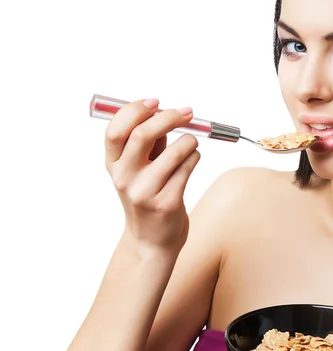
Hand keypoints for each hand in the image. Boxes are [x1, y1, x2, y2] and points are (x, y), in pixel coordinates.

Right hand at [104, 98, 199, 250]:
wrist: (151, 240)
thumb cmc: (148, 196)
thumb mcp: (138, 169)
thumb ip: (147, 142)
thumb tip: (164, 111)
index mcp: (113, 164)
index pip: (116, 130)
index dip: (135, 110)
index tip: (155, 102)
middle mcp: (124, 178)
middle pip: (142, 135)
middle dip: (169, 118)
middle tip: (187, 113)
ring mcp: (145, 192)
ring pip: (175, 151)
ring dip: (190, 140)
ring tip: (191, 143)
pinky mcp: (167, 202)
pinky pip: (188, 167)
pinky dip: (195, 157)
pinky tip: (192, 160)